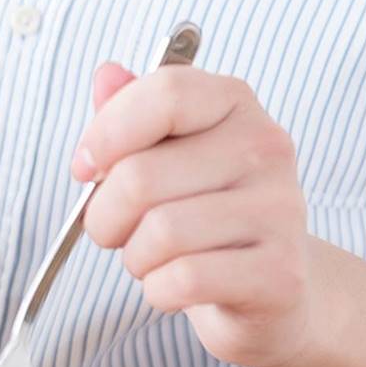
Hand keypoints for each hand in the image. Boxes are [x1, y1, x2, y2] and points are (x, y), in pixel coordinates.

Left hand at [73, 63, 315, 366]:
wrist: (268, 288)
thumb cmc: (199, 216)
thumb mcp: (162, 157)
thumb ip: (130, 115)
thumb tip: (106, 75)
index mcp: (233, 104)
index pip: (164, 94)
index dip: (106, 134)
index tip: (85, 167)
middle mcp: (266, 148)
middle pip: (140, 176)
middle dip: (103, 217)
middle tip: (114, 230)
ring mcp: (280, 210)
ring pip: (159, 233)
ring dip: (134, 258)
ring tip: (152, 258)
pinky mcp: (279, 272)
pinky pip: (183, 280)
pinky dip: (158, 291)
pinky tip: (174, 286)